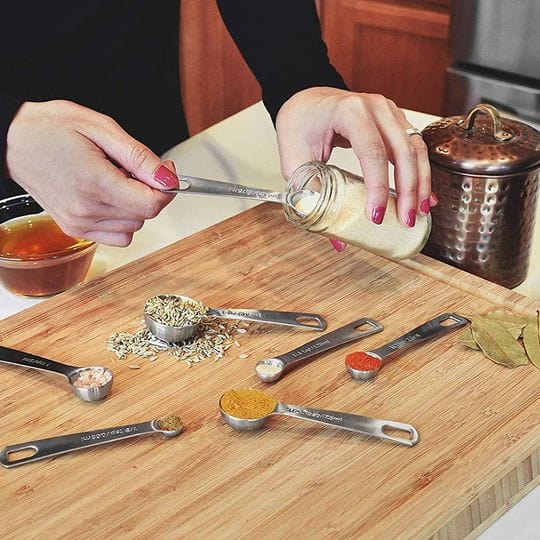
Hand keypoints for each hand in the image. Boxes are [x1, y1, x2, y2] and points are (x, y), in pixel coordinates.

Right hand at [6, 100, 177, 245]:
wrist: (13, 139)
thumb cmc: (51, 127)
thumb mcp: (102, 128)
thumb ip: (139, 157)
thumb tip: (168, 178)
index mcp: (95, 183)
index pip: (151, 204)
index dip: (167, 188)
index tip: (164, 170)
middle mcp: (86, 210)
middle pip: (145, 215)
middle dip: (149, 192)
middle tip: (132, 168)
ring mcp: (79, 224)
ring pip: (134, 227)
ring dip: (135, 206)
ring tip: (115, 179)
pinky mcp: (75, 230)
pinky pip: (118, 236)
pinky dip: (123, 220)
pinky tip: (110, 198)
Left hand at [275, 87, 436, 232]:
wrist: (306, 101)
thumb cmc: (299, 125)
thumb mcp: (295, 161)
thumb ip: (313, 197)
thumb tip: (337, 240)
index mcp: (348, 111)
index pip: (371, 152)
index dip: (377, 187)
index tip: (376, 216)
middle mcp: (374, 107)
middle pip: (402, 150)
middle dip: (408, 190)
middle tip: (405, 220)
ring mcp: (388, 111)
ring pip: (415, 148)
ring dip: (420, 182)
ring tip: (419, 213)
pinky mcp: (395, 120)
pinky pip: (414, 147)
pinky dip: (420, 172)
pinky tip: (423, 196)